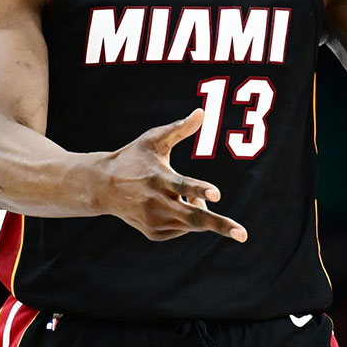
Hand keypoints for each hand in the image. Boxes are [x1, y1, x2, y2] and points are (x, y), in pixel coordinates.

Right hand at [97, 109, 247, 242]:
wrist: (103, 187)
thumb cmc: (133, 158)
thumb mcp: (153, 140)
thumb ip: (179, 128)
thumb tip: (202, 112)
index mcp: (158, 178)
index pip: (182, 185)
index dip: (199, 190)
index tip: (217, 194)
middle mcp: (156, 203)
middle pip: (194, 217)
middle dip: (220, 225)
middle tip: (243, 234)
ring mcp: (154, 221)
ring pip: (192, 223)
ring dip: (199, 209)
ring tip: (184, 195)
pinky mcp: (154, 233)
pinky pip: (183, 228)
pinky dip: (186, 218)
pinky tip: (170, 204)